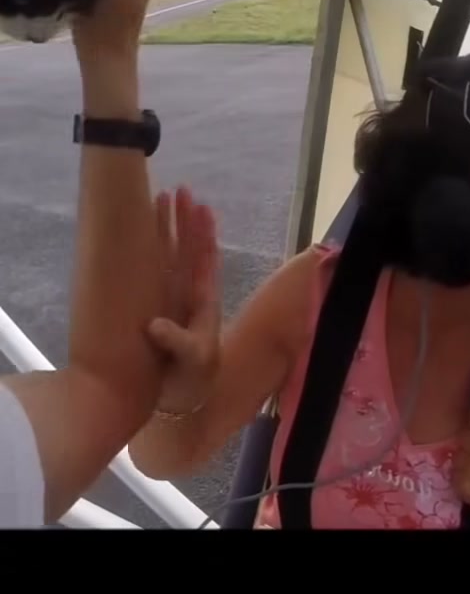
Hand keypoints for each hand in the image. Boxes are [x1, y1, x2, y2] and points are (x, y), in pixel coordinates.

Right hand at [148, 187, 220, 414]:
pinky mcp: (156, 308)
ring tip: (159, 199)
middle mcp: (191, 295)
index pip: (205, 259)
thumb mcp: (192, 364)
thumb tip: (156, 324)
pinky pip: (156, 273)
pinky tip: (140, 235)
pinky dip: (151, 251)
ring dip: (167, 229)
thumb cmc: (191, 383)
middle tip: (178, 188)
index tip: (200, 205)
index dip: (203, 232)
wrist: (181, 405)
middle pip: (188, 248)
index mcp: (205, 302)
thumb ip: (179, 343)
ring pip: (171, 256)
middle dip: (184, 220)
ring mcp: (173, 300)